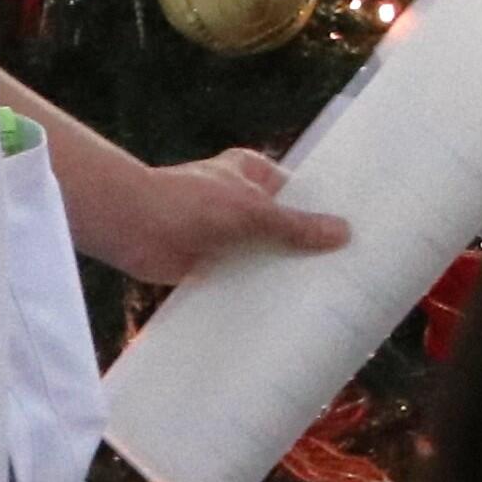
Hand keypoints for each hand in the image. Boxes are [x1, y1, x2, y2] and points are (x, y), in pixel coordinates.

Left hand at [72, 145, 348, 286]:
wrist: (132, 227)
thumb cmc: (190, 203)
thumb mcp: (253, 211)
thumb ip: (296, 225)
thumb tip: (344, 233)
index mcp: (250, 172)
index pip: (296, 190)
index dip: (320, 209)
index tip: (350, 230)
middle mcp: (238, 200)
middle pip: (281, 224)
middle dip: (303, 245)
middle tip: (341, 268)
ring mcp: (223, 233)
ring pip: (261, 252)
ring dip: (277, 270)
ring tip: (318, 294)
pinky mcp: (208, 262)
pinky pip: (240, 276)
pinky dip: (253, 290)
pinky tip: (279, 309)